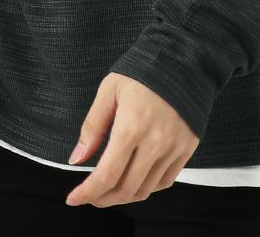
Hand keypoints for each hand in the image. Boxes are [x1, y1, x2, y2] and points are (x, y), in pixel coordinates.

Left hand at [64, 73, 199, 207]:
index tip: (73, 199)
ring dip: (124, 196)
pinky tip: (134, 180)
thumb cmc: (141, 73)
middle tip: (90, 196)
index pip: (107, 175)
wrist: (181, 60)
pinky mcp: (187, 148)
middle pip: (126, 188)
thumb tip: (76, 159)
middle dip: (102, 198)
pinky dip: (147, 187)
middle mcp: (155, 142)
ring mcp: (174, 147)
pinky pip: (165, 181)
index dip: (88, 193)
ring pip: (145, 190)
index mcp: (131, 127)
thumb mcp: (109, 91)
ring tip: (109, 190)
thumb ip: (92, 127)